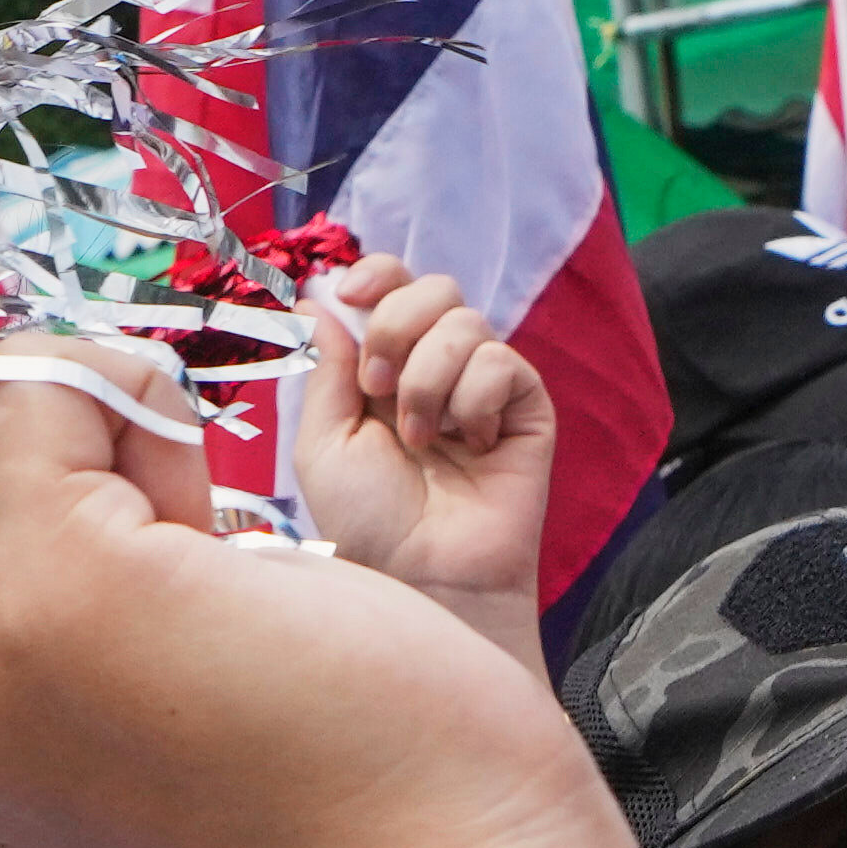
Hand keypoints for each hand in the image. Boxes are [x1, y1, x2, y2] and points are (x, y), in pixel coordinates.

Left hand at [291, 259, 557, 655]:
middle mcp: (437, 367)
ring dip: (427, 378)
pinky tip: (468, 446)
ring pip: (466, 322)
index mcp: (385, 365)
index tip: (350, 295)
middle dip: (396, 324)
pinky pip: (502, 361)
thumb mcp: (323, 439)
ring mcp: (485, 385)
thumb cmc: (366, 519)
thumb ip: (327, 365)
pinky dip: (472, 401)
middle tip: (376, 388)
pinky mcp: (528, 407)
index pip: (394, 284)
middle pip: (435, 287)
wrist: (419, 572)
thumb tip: (318, 296)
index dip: (377, 274)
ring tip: (419, 438)